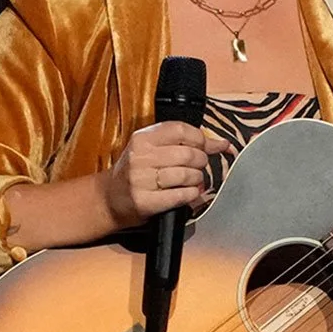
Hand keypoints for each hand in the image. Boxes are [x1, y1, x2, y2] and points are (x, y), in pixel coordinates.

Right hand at [100, 121, 234, 228]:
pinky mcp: (145, 201)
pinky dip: (191, 194)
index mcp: (142, 139)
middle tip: (198, 167)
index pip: (180, 130)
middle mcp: (140, 157)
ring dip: (196, 179)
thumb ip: (183, 143)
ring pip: (186, 175)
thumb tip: (222, 143)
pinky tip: (188, 192)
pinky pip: (180, 195)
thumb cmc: (137, 172)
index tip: (207, 146)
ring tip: (192, 181)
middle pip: (187, 154)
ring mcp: (141, 180)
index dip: (200, 138)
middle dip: (201, 161)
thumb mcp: (152, 150)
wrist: (110, 198)